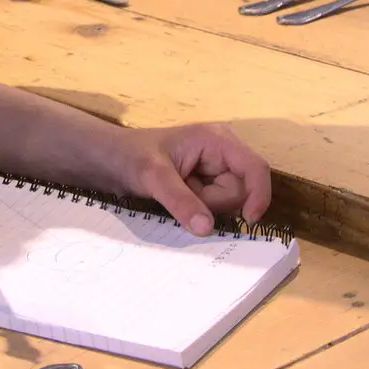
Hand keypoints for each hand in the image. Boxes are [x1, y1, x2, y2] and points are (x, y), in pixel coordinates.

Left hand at [113, 123, 271, 235]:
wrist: (110, 160)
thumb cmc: (131, 156)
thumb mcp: (153, 177)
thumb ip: (180, 201)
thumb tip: (206, 228)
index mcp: (217, 140)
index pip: (255, 168)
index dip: (258, 195)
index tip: (248, 220)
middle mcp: (222, 153)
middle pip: (241, 191)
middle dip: (213, 201)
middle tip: (182, 191)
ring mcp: (215, 170)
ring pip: (228, 203)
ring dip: (204, 206)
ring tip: (177, 192)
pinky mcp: (207, 185)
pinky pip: (215, 207)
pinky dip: (199, 210)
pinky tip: (180, 199)